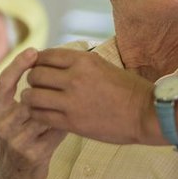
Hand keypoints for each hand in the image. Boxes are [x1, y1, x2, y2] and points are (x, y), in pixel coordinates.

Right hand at [0, 49, 66, 178]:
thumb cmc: (20, 147)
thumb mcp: (15, 123)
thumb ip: (25, 101)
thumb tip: (47, 71)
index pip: (4, 81)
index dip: (18, 65)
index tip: (33, 51)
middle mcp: (2, 124)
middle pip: (28, 95)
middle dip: (49, 85)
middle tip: (71, 73)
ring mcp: (16, 141)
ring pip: (43, 112)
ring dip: (63, 104)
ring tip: (80, 93)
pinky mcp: (32, 155)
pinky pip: (54, 131)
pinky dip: (67, 123)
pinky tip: (79, 119)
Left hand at [23, 48, 151, 144]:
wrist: (146, 113)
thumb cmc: (129, 90)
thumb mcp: (104, 66)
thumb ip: (80, 64)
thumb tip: (59, 62)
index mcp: (83, 61)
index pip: (45, 56)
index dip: (37, 63)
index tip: (40, 70)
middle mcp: (74, 78)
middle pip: (35, 75)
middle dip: (33, 81)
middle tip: (38, 87)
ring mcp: (72, 101)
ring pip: (32, 96)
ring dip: (31, 98)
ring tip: (37, 101)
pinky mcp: (72, 122)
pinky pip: (41, 116)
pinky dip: (37, 114)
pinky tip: (43, 115)